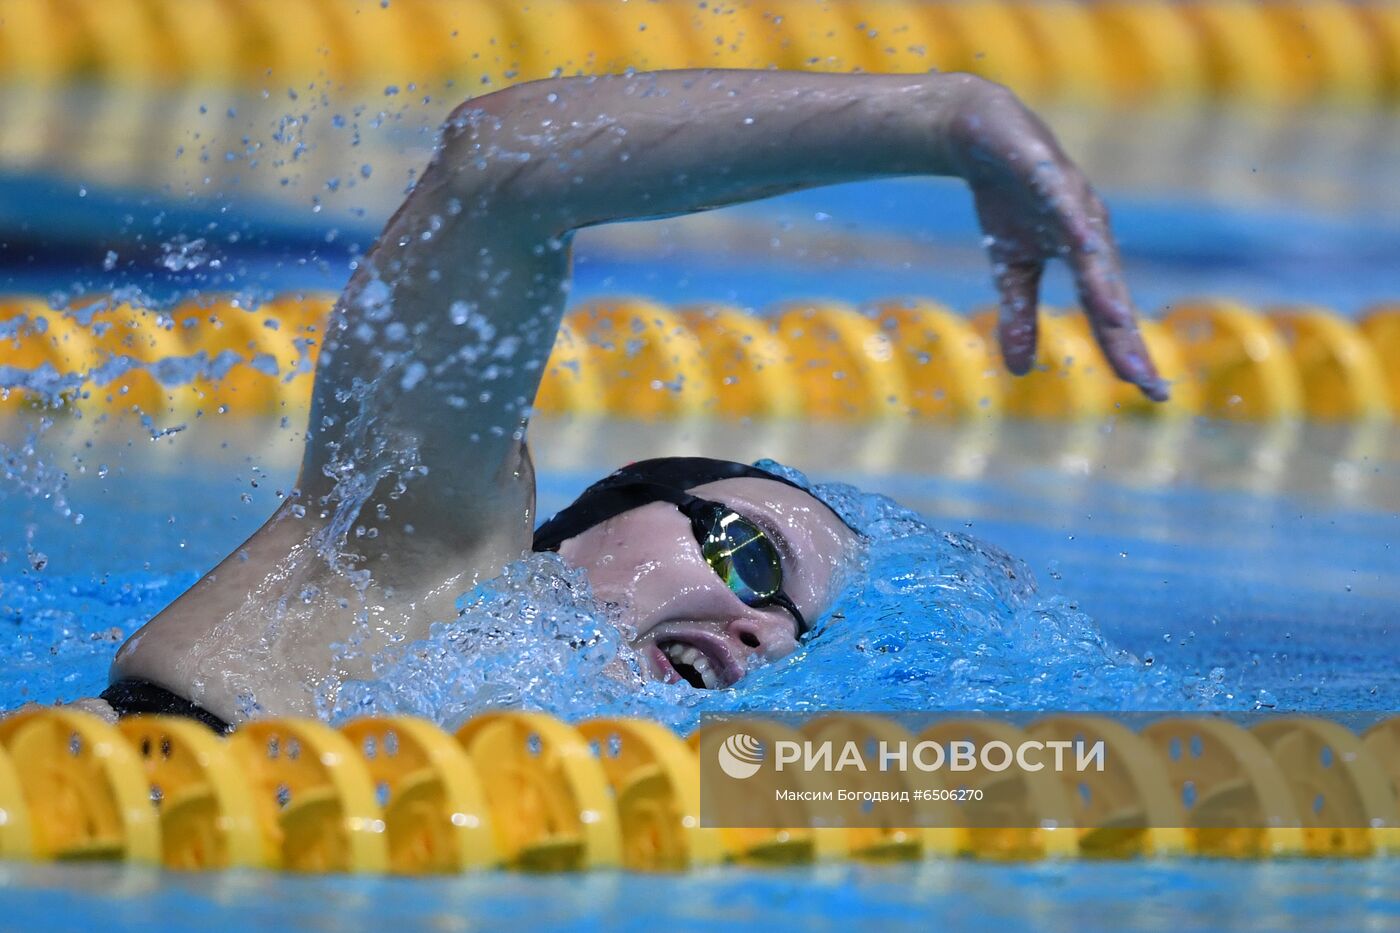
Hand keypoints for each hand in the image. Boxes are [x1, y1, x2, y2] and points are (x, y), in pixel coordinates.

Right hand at [947, 80, 1168, 401]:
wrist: (985, 134)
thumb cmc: (1008, 200)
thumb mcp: (1009, 267)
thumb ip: (1020, 315)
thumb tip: (1020, 373)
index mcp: (1087, 260)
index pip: (1109, 316)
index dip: (1128, 353)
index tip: (1150, 393)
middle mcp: (1091, 234)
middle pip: (1111, 294)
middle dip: (1128, 340)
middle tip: (1147, 384)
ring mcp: (1073, 204)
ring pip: (1094, 253)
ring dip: (1107, 289)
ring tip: (1118, 324)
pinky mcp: (1048, 174)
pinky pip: (1063, 203)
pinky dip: (1076, 225)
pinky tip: (1083, 246)